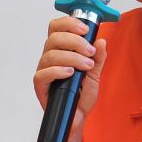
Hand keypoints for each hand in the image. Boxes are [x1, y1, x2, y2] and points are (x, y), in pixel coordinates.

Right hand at [33, 17, 107, 141]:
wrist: (78, 118)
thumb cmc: (81, 96)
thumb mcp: (95, 74)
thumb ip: (98, 57)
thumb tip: (101, 40)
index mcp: (61, 50)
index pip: (57, 27)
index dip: (69, 23)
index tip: (86, 30)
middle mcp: (50, 57)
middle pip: (54, 37)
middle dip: (74, 41)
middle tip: (89, 51)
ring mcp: (44, 70)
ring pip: (50, 54)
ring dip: (72, 57)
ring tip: (86, 66)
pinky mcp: (40, 85)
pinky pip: (43, 73)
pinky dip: (58, 70)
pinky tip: (71, 73)